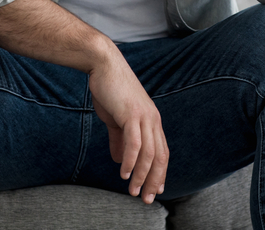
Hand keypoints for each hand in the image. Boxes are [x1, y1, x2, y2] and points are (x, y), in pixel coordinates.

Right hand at [89, 51, 168, 203]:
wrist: (103, 65)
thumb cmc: (110, 90)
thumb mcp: (116, 118)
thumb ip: (119, 139)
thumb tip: (120, 160)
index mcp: (152, 120)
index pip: (161, 151)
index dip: (160, 172)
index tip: (155, 190)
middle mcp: (153, 119)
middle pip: (160, 156)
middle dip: (154, 180)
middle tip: (147, 199)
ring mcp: (144, 116)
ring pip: (149, 153)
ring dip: (142, 175)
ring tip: (134, 191)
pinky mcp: (131, 114)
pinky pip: (135, 143)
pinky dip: (131, 160)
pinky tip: (125, 173)